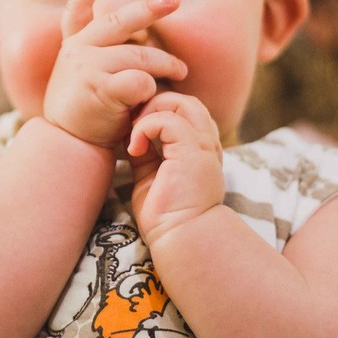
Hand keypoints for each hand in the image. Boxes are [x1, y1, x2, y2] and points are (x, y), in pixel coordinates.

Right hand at [43, 0, 186, 149]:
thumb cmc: (87, 118)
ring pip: (140, 55)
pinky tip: (155, 97)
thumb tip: (145, 39)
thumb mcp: (89, 79)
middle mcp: (78, 50)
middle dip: (150, 9)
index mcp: (74, 45)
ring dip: (166, 65)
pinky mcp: (98, 85)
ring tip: (181, 74)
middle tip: (173, 1)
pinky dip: (152, 89)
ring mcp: (86, 65)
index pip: (78, 8)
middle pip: (120, 21)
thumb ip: (108, 56)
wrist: (68, 148)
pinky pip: (140, 80)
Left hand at [126, 91, 223, 243]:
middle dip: (153, 104)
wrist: (181, 238)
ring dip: (150, 112)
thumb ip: (147, 152)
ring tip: (135, 134)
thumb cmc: (166, 215)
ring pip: (180, 102)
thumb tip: (131, 134)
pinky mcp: (193, 152)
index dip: (156, 110)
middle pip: (184, 100)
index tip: (133, 129)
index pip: (183, 110)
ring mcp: (203, 145)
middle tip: (132, 127)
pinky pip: (168, 120)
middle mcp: (206, 143)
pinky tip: (134, 149)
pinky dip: (145, 127)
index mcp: (199, 148)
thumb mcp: (152, 175)